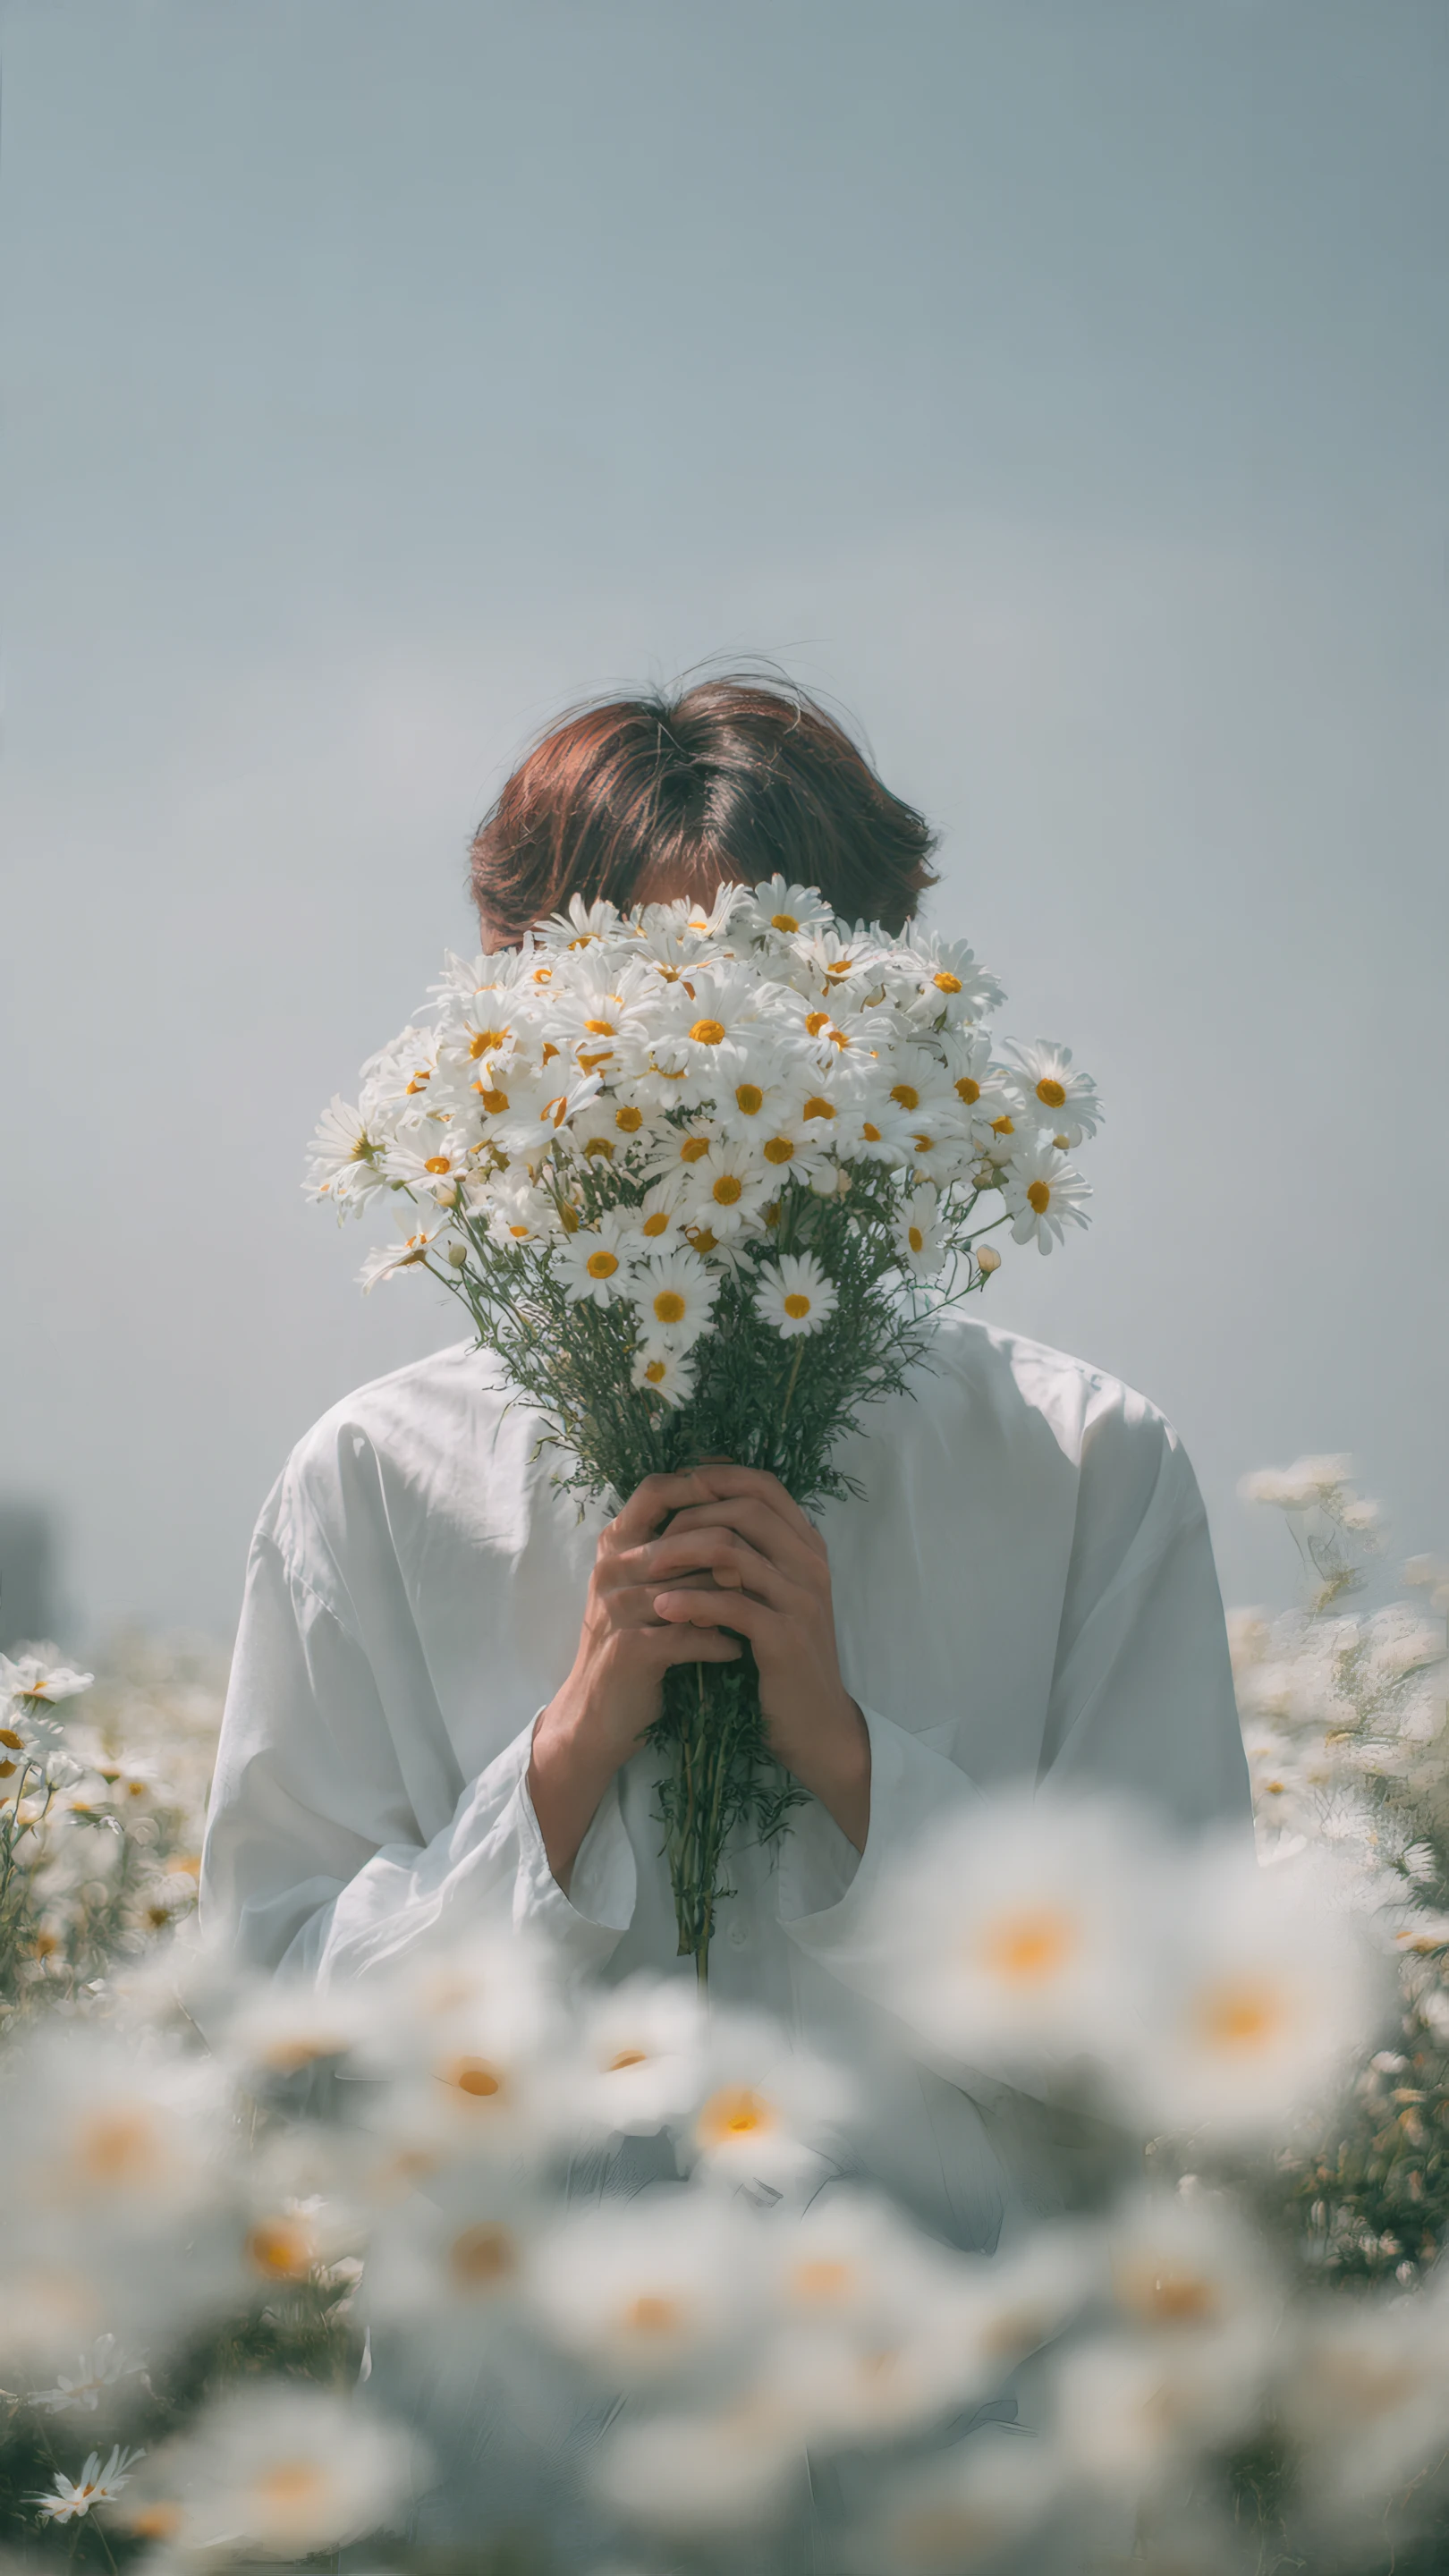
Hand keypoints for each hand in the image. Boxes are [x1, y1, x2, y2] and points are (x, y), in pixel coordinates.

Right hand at [528, 1469, 745, 1890]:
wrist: (596, 1715)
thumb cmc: (634, 1645)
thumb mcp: (647, 1590)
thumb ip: (676, 1552)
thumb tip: (736, 1510)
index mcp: (616, 1544)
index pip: (656, 1490)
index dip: (702, 1484)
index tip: (745, 1497)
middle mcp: (611, 1568)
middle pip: (685, 1536)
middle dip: (732, 1552)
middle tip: (768, 1566)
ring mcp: (617, 1607)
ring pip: (694, 1585)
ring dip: (733, 1600)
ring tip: (760, 1608)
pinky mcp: (629, 1648)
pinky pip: (690, 1634)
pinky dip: (720, 1642)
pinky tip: (737, 1650)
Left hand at [647, 1463, 871, 1851]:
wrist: (815, 1724)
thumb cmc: (783, 1658)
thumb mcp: (773, 1598)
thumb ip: (752, 1557)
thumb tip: (701, 1515)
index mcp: (808, 1548)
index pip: (765, 1486)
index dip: (717, 1477)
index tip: (675, 1486)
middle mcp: (811, 1565)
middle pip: (746, 1509)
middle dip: (691, 1514)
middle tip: (651, 1534)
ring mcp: (802, 1599)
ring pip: (734, 1552)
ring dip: (681, 1555)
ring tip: (645, 1568)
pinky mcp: (785, 1637)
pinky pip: (731, 1604)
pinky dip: (692, 1602)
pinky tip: (663, 1608)